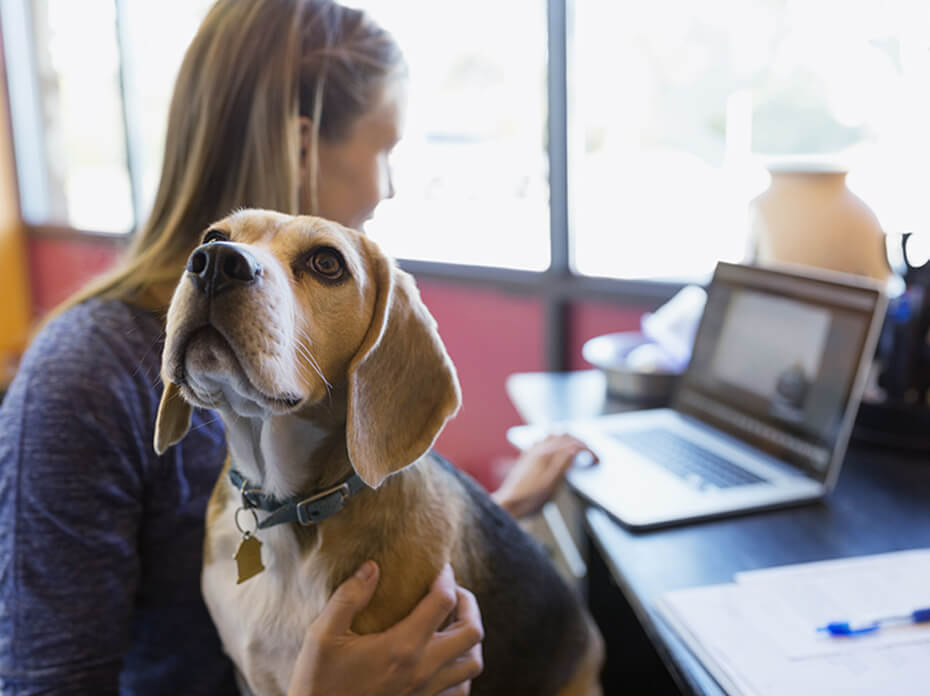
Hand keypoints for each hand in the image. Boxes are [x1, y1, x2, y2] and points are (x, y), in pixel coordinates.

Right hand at [288, 562, 483, 695]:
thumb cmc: (319, 683)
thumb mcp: (322, 636)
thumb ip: (348, 598)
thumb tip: (372, 568)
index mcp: (402, 647)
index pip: (443, 601)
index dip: (445, 577)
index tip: (438, 567)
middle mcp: (423, 670)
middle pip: (472, 631)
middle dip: (468, 603)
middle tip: (452, 591)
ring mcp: (427, 692)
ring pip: (473, 662)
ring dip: (470, 637)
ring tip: (453, 621)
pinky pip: (461, 687)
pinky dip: (462, 667)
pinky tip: (444, 656)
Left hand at [492, 433, 596, 518]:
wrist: (509, 505)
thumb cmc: (530, 499)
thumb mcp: (552, 484)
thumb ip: (564, 464)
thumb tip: (576, 449)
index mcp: (547, 454)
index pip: (573, 444)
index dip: (588, 450)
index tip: (595, 459)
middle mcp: (539, 450)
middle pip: (564, 436)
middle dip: (580, 442)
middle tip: (590, 454)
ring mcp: (532, 452)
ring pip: (554, 436)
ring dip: (568, 440)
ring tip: (578, 451)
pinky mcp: (527, 457)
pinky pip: (543, 442)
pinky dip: (555, 443)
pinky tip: (557, 452)